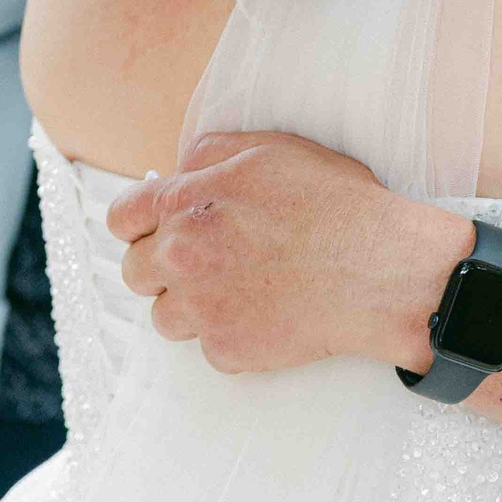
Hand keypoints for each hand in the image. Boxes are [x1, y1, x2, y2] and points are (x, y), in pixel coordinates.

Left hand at [107, 130, 470, 374]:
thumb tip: (177, 170)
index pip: (122, 217)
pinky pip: (207, 346)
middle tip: (205, 261)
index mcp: (185, 203)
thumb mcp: (271, 150)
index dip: (138, 223)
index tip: (155, 230)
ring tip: (238, 290)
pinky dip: (231, 333)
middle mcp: (181, 257)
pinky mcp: (226, 350)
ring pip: (163, 316)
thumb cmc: (335, 203)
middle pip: (135, 271)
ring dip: (190, 305)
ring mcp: (201, 308)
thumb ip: (209, 154)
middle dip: (162, 265)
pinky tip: (268, 313)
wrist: (379, 268)